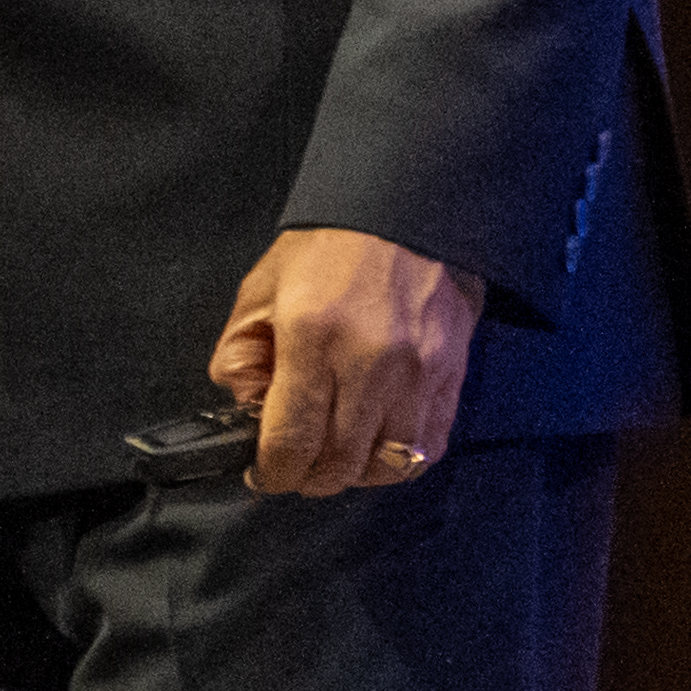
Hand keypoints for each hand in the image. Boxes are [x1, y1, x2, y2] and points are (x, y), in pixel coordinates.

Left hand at [210, 226, 482, 497]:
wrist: (404, 212)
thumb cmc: (330, 247)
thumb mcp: (260, 289)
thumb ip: (240, 354)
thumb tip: (246, 405)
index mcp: (313, 336)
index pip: (292, 439)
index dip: (273, 472)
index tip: (265, 473)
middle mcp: (370, 361)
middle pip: (340, 463)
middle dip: (309, 478)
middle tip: (296, 466)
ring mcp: (418, 372)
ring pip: (387, 464)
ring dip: (354, 473)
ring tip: (335, 455)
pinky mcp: (451, 374)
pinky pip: (427, 447)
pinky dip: (397, 459)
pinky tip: (375, 444)